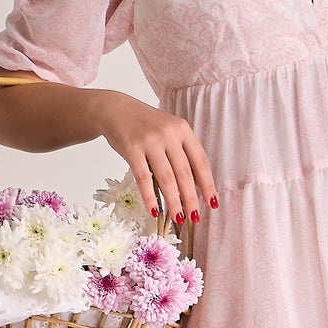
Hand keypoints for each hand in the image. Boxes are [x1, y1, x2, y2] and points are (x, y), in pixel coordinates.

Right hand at [95, 93, 218, 224]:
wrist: (115, 110)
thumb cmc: (145, 125)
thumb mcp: (168, 131)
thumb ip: (182, 152)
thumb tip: (196, 185)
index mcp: (182, 129)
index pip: (200, 161)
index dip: (208, 184)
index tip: (212, 202)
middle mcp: (168, 134)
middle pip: (185, 172)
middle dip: (191, 198)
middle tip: (194, 217)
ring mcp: (150, 141)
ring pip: (166, 178)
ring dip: (174, 201)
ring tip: (178, 217)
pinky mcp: (132, 149)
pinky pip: (143, 178)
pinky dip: (149, 197)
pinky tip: (154, 210)